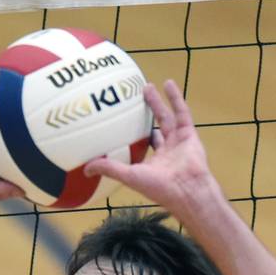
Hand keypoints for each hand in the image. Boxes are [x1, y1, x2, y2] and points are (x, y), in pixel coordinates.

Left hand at [83, 80, 219, 219]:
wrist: (187, 190)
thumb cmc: (159, 187)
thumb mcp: (129, 176)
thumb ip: (109, 169)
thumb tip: (86, 168)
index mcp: (153, 162)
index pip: (141, 146)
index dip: (132, 135)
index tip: (119, 123)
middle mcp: (166, 151)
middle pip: (154, 127)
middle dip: (143, 115)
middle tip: (132, 99)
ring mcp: (179, 142)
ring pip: (166, 117)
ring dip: (157, 102)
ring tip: (147, 86)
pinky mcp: (190, 134)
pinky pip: (182, 113)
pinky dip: (175, 98)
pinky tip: (167, 84)